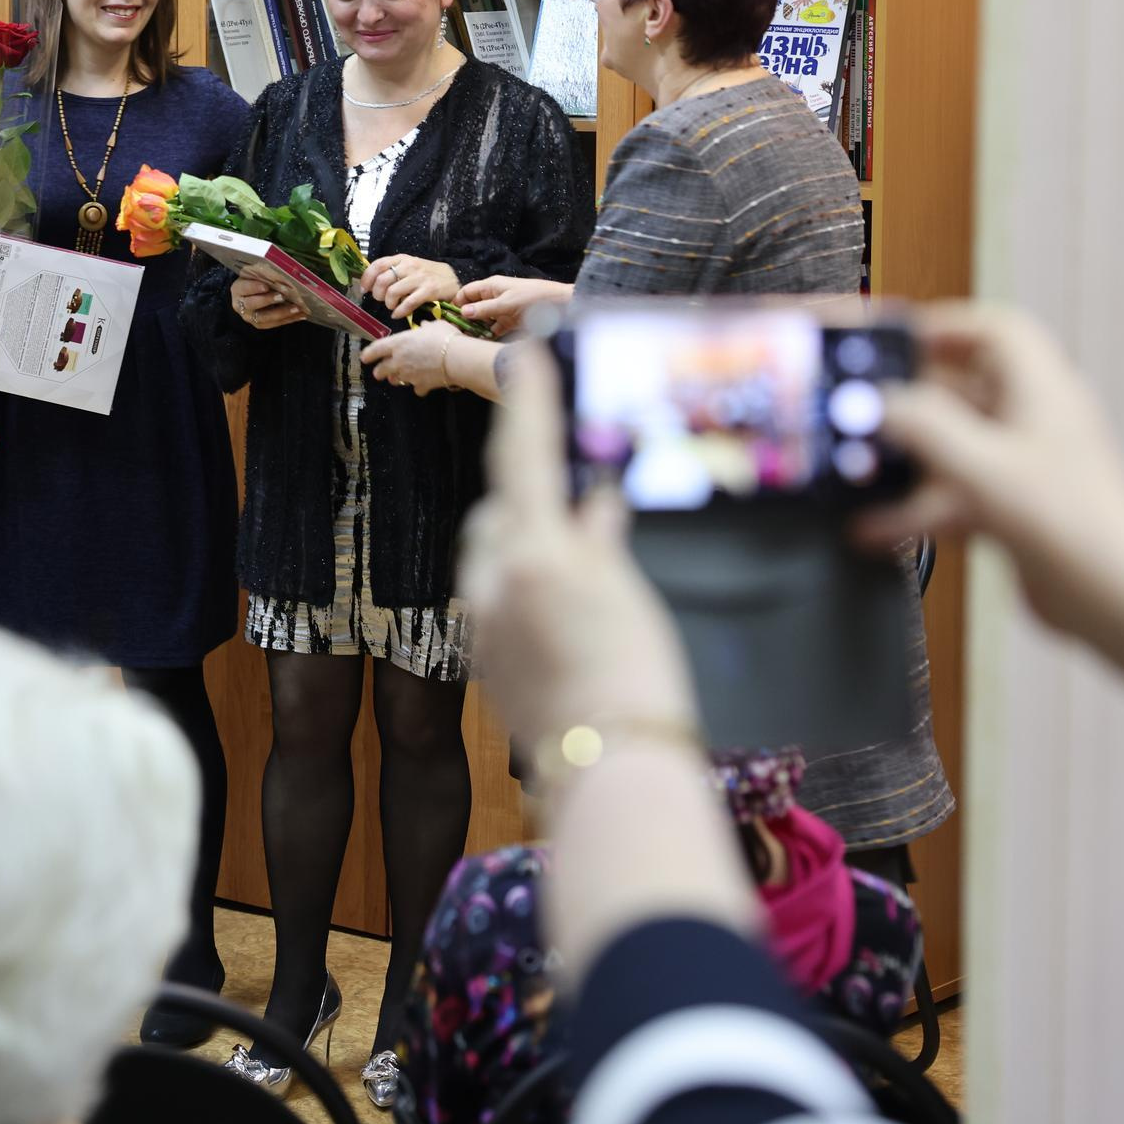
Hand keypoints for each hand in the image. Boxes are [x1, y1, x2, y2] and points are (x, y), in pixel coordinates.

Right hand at [230, 272, 305, 330]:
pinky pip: (274, 324)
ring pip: (264, 318)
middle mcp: (240, 305)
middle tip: (282, 296)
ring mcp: (249, 316)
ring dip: (281, 313)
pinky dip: (288, 319)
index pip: (244, 288)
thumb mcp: (256, 272)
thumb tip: (282, 274)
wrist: (251, 293)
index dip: (254, 287)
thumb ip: (266, 273)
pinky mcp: (259, 324)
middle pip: (252, 304)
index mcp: (238, 289)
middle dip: (267, 300)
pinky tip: (300, 315)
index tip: (266, 286)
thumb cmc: (256, 279)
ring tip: (296, 308)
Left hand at [359, 319, 463, 395]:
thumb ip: (426, 327)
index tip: (364, 358)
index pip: (376, 349)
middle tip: (379, 372)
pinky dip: (418, 386)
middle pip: (381, 370)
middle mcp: (399, 360)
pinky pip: (416, 388)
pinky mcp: (420, 385)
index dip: (368, 354)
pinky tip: (423, 384)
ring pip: (396, 380)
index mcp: (398, 343)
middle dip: (379, 371)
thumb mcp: (435, 325)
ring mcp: (408, 375)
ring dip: (396, 379)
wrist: (456, 357)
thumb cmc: (444, 337)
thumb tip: (425, 326)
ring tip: (400, 378)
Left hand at [367, 255, 458, 320]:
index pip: (378, 265)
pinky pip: (408, 303)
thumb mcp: (410, 268)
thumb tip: (371, 283)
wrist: (453, 280)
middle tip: (382, 300)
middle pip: (382, 280)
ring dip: (388, 303)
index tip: (364, 289)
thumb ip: (393, 272)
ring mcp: (420, 278)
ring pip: (392, 292)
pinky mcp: (429, 290)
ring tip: (392, 306)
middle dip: (377, 294)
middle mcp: (410, 266)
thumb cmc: (428, 276)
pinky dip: (400, 311)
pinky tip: (398, 314)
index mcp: (402, 259)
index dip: (367, 278)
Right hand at [458, 275, 573, 336]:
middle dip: (465, 318)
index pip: (467, 292)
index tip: (449, 318)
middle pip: (473, 306)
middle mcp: (494, 296)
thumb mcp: (507, 303)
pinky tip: (483, 343)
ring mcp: (502, 309)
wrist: (561, 304)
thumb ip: (484, 309)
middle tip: (456, 333)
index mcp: (491, 286)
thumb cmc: (534, 297)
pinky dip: (489, 334)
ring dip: (477, 328)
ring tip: (468, 341)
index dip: (457, 303)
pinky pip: (494, 327)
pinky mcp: (510, 321)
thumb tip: (463, 312)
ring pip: (483, 319)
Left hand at [462, 343, 697, 748]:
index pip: (527, 456)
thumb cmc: (640, 680)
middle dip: (532, 498)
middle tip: (578, 501)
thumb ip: (601, 543)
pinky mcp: (484, 658)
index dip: (529, 403)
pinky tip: (562, 613)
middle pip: (501, 510)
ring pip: (493, 556)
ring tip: (579, 566)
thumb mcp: (631, 596)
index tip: (526, 356)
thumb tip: (596, 504)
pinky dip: (524, 590)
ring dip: (526, 546)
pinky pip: (496, 600)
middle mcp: (496, 579)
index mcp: (537, 551)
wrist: (612, 767)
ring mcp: (485, 621)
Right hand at [857, 304, 1123, 638]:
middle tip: (862, 408)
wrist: (1114, 600)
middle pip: (962, 389)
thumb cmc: (1073, 528)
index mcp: (1041, 392)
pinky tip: (876, 526)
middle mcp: (1035, 423)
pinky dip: (914, 505)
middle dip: (907, 401)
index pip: (994, 330)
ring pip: (952, 446)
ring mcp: (1024, 467)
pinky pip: (953, 492)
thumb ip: (921, 427)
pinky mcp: (1013, 509)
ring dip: (904, 460)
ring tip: (860, 472)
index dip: (942, 326)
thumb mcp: (981, 466)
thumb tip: (877, 401)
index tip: (892, 339)